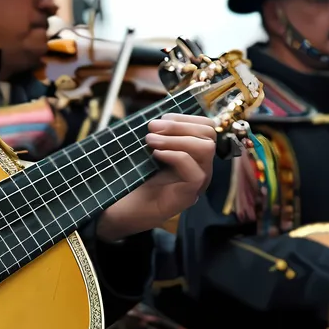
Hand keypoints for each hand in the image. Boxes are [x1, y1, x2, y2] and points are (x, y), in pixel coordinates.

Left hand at [97, 114, 215, 241]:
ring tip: (150, 141)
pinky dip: (175, 156)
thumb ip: (159, 134)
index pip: (206, 127)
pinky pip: (194, 172)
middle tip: (152, 128)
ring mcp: (198, 183)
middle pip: (209, 134)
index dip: (185, 118)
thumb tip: (160, 118)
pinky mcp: (188, 196)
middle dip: (179, 126)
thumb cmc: (132, 179)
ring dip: (176, 139)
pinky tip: (156, 155)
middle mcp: (201, 167)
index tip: (160, 119)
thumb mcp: (148, 150)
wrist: (119, 210)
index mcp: (194, 154)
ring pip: (205, 149)